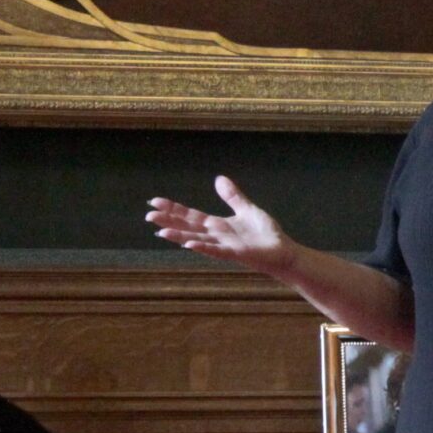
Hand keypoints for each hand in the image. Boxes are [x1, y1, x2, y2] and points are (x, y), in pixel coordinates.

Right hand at [146, 175, 296, 273]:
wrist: (283, 252)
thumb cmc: (265, 234)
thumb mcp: (247, 209)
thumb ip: (232, 196)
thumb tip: (218, 178)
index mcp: (218, 225)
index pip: (191, 216)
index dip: (173, 209)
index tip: (155, 202)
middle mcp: (217, 236)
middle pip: (188, 227)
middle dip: (169, 221)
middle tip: (148, 216)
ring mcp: (225, 246)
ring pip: (197, 240)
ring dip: (179, 236)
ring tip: (161, 232)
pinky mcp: (236, 253)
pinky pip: (216, 250)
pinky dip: (203, 247)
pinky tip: (189, 244)